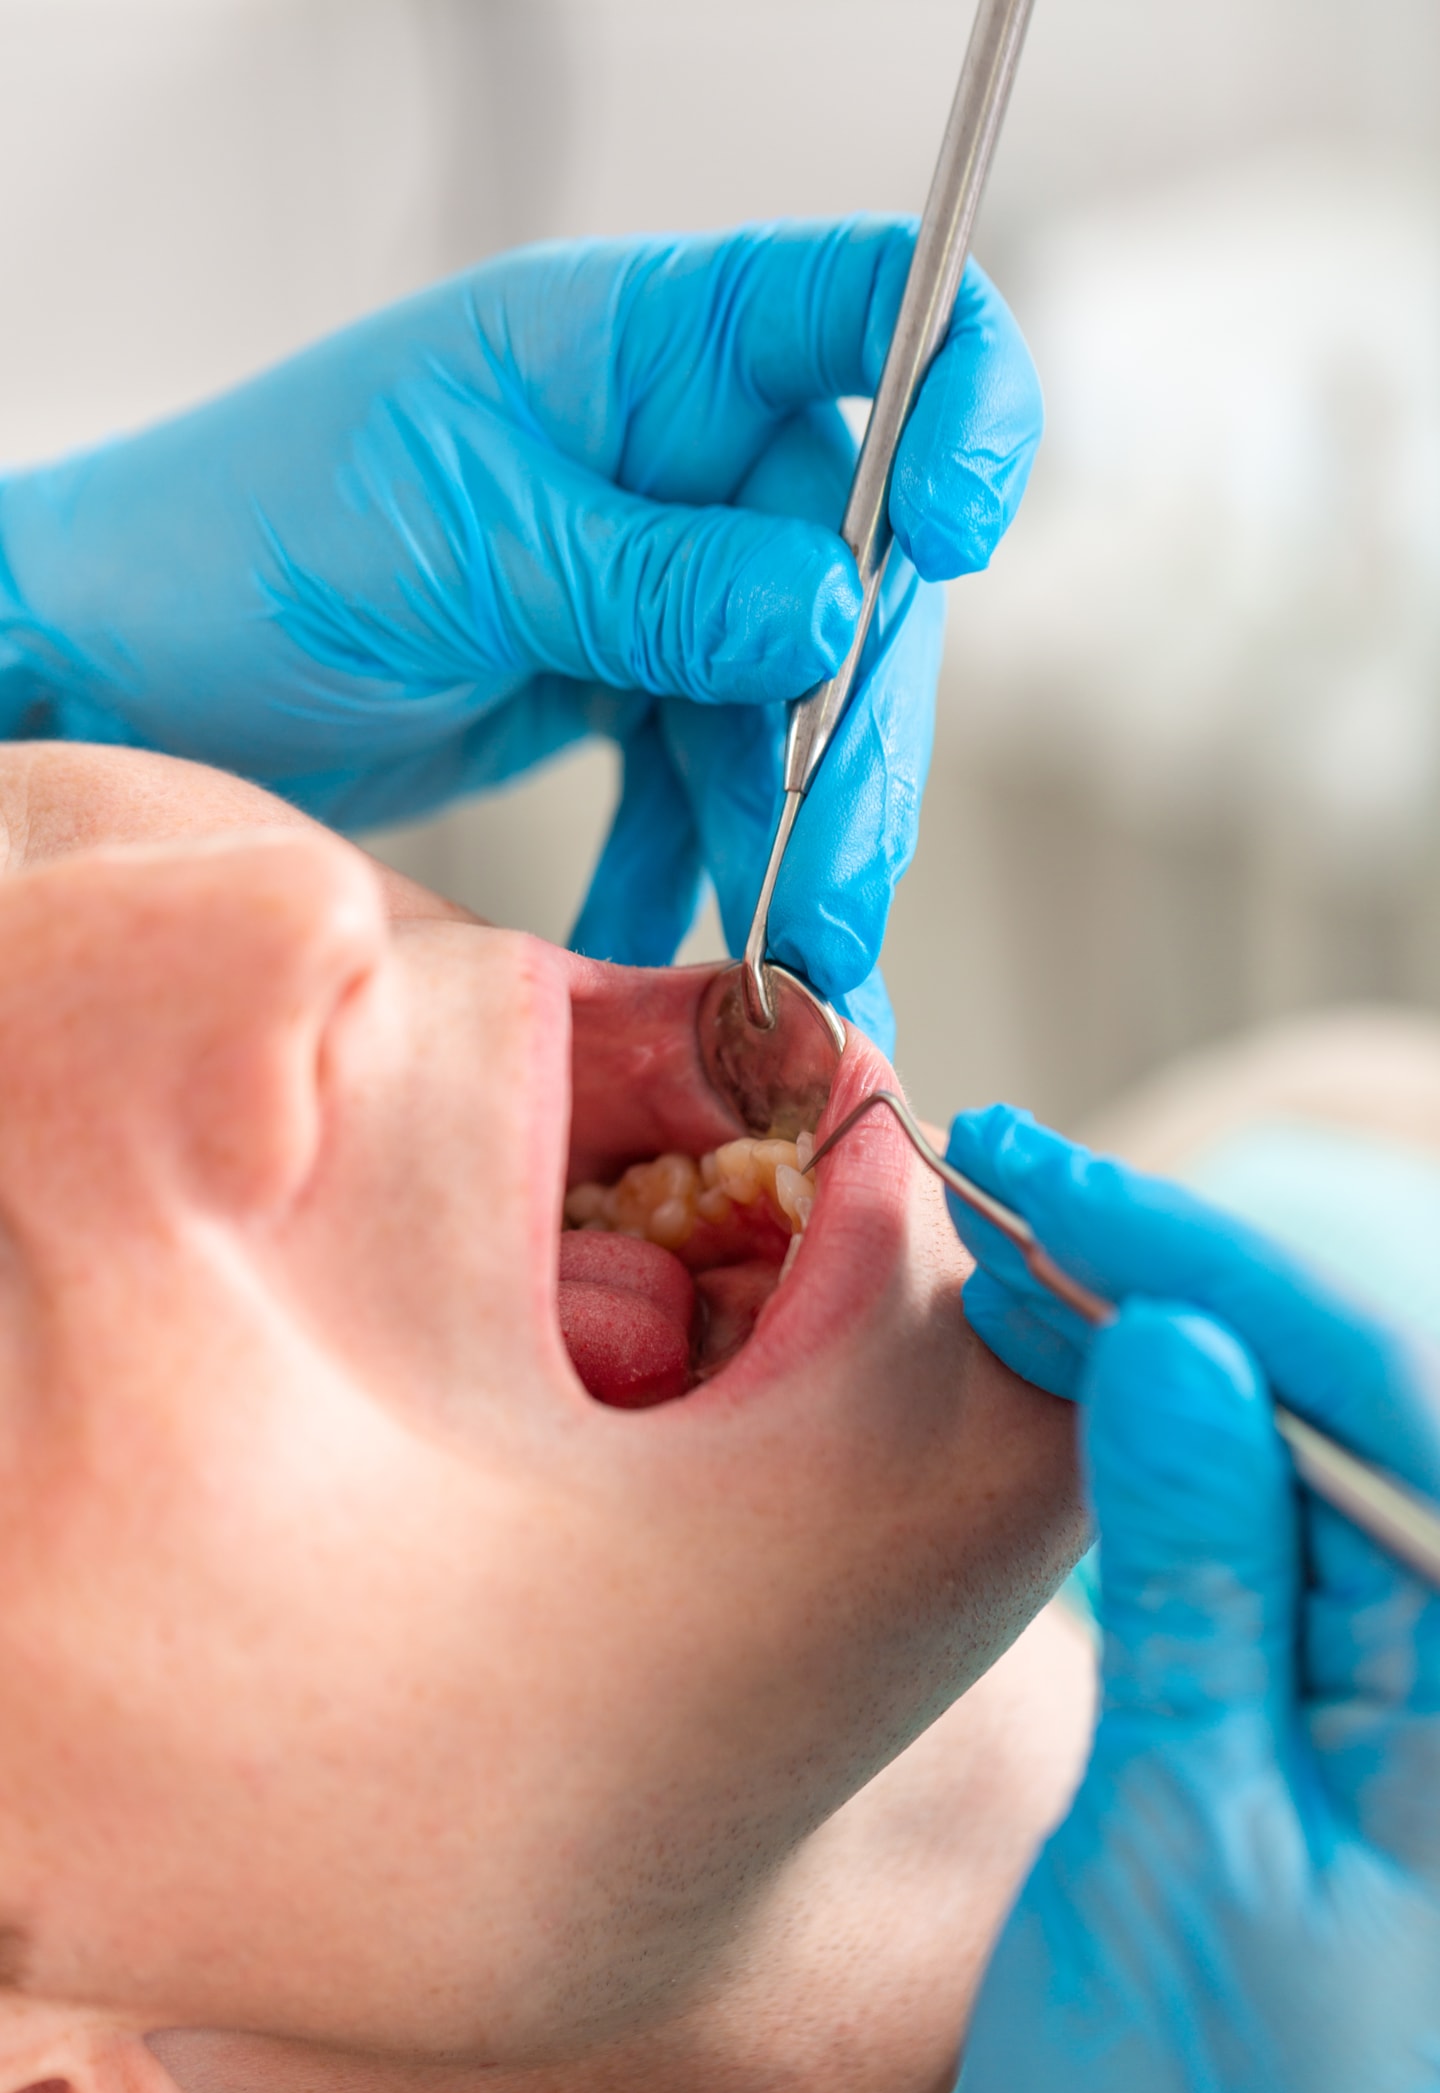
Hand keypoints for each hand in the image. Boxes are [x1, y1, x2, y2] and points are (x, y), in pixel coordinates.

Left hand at [0, 225, 1040, 1043]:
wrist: (128, 667)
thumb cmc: (241, 543)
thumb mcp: (459, 544)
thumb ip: (655, 576)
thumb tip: (837, 609)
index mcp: (642, 349)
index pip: (868, 310)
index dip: (954, 404)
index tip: (951, 541)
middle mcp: (666, 454)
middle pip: (852, 575)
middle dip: (851, 748)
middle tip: (832, 900)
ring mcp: (646, 573)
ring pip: (788, 708)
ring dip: (793, 852)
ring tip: (784, 988)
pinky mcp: (610, 680)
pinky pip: (700, 784)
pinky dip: (696, 879)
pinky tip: (676, 964)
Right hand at [931, 1109, 1439, 2092]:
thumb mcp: (1197, 1843)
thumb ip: (1205, 1588)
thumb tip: (1186, 1352)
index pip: (1387, 1408)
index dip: (1215, 1272)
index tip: (1060, 1187)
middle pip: (1339, 1410)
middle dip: (1173, 1280)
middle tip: (1010, 1184)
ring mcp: (1382, 1698)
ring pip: (1277, 1457)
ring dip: (1141, 1344)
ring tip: (1004, 1257)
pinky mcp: (1297, 1719)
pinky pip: (1233, 1540)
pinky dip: (1133, 1450)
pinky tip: (1052, 1369)